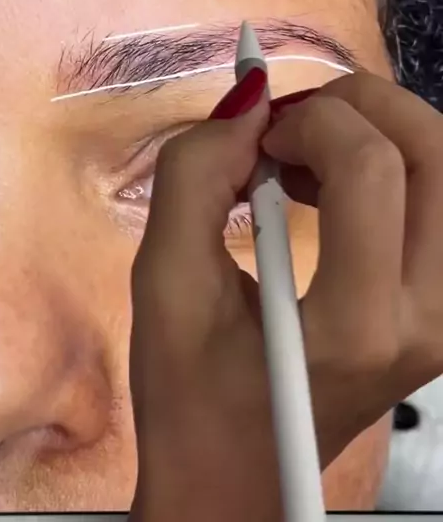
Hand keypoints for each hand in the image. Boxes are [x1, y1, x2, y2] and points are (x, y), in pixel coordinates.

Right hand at [129, 71, 442, 520]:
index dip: (313, 120)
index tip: (256, 133)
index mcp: (357, 325)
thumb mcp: (164, 282)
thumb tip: (248, 101)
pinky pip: (438, 203)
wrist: (238, 479)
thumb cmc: (191, 396)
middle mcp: (428, 318)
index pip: (372, 170)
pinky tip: (330, 179)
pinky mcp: (442, 309)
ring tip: (307, 149)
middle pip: (438, 155)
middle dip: (364, 106)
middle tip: (295, 117)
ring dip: (380, 132)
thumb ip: (193, 178)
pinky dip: (391, 164)